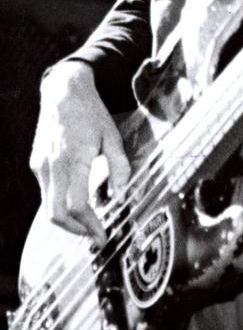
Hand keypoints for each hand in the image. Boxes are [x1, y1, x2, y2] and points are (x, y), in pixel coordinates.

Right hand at [29, 61, 129, 244]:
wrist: (64, 92)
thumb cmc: (92, 113)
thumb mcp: (113, 136)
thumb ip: (119, 167)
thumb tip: (119, 196)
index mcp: (74, 160)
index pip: (76, 206)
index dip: (89, 226)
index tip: (102, 237)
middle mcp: (53, 166)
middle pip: (56, 214)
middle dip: (75, 231)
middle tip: (94, 235)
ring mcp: (41, 166)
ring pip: (48, 207)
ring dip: (67, 220)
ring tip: (88, 222)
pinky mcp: (36, 164)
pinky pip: (46, 192)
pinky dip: (59, 203)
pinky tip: (75, 200)